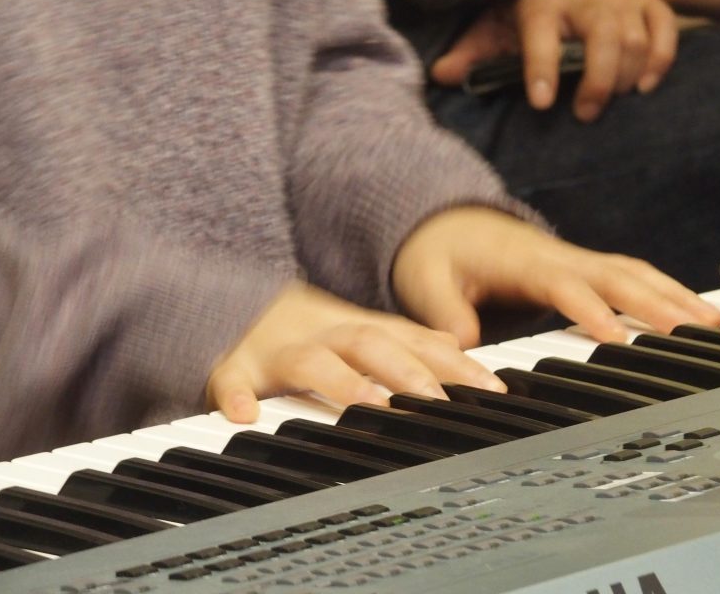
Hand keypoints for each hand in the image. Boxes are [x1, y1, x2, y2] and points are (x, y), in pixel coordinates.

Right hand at [207, 282, 505, 422]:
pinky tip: (245, 414)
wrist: (235, 305)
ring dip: (341, 381)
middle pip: (371, 344)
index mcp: (359, 330)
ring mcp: (279, 350)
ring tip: (370, 404)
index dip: (453, 363)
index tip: (490, 389)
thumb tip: (460, 352)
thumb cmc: (310, 331)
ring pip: (312, 360)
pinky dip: (235, 394)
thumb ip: (407, 343)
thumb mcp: (361, 332)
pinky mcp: (234, 367)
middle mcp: (326, 335)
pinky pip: (230, 378)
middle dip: (407, 371)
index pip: (414, 341)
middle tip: (439, 400)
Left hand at [392, 207, 719, 348]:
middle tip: (696, 329)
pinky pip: (631, 277)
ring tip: (714, 323)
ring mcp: (576, 261)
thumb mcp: (425, 279)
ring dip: (674, 294)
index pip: (564, 285)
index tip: (615, 335)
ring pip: (634, 272)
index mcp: (524, 262)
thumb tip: (462, 348)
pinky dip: (665, 291)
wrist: (449, 222)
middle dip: (657, 300)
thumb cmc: (441, 252)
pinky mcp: (585, 269)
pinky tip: (692, 313)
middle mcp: (559, 257)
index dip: (590, 308)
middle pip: (617, 274)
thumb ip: (443, 311)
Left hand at [431, 0, 678, 121]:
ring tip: (611, 102)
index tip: (541, 102)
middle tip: (585, 114)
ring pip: (633, 37)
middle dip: (598, 80)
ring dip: (625, 76)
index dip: (542, 65)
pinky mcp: (646, 2)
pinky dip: (660, 59)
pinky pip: (664, 26)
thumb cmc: (524, 18)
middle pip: (604, 34)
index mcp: (540, 1)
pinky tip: (644, 86)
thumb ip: (473, 53)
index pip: (541, 30)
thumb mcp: (495, 31)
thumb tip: (441, 74)